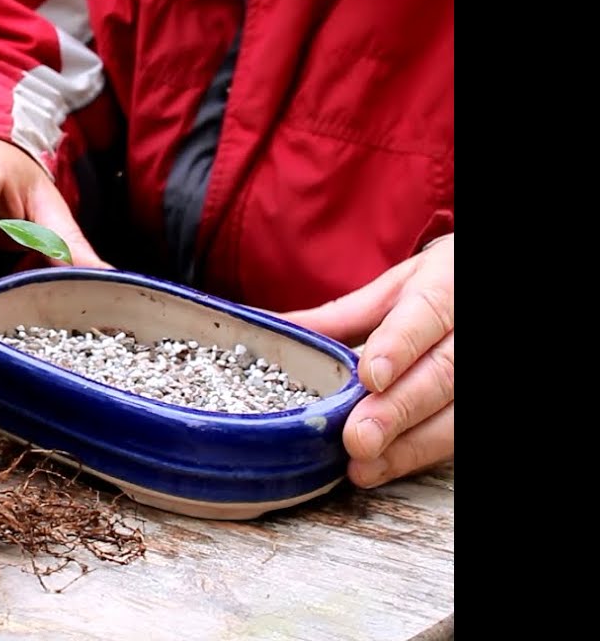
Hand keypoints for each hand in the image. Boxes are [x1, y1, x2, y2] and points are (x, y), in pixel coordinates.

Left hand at [282, 234, 452, 488]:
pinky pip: (457, 434)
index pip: (427, 314)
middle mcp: (470, 330)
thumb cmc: (436, 288)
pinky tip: (387, 466)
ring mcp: (481, 370)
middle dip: (398, 410)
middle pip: (444, 373)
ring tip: (365, 465)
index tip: (369, 377)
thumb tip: (271, 328)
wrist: (477, 286)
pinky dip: (420, 453)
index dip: (399, 347)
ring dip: (410, 445)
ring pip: (456, 413)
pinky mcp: (476, 405)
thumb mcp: (393, 288)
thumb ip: (340, 316)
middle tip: (358, 439)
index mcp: (447, 286)